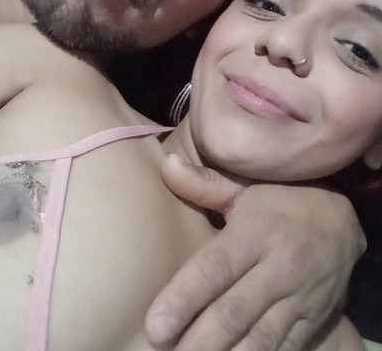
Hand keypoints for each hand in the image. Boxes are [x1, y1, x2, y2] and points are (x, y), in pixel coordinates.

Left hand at [144, 154, 365, 350]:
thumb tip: (165, 164)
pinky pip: (285, 347)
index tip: (155, 325)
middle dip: (199, 340)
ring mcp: (300, 297)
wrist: (341, 220)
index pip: (215, 268)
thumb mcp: (245, 188)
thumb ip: (203, 184)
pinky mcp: (314, 318)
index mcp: (255, 233)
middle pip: (234, 312)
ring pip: (260, 338)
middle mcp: (278, 268)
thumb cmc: (282, 201)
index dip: (184, 297)